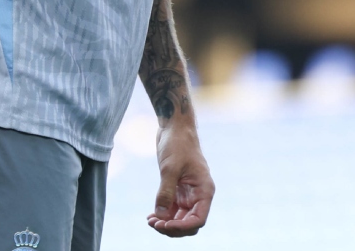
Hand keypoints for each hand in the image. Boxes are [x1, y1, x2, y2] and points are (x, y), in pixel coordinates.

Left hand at [148, 118, 212, 236]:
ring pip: (180, 218)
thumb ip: (165, 193)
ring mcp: (188, 193)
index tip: (165, 225)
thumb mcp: (170, 168)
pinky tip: (151, 216)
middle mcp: (199, 194)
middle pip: (189, 222)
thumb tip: (161, 216)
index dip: (182, 227)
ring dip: (166, 222)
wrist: (174, 126)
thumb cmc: (177, 143)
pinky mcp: (178, 189)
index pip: (198, 219)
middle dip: (173, 227)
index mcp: (204, 190)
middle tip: (155, 224)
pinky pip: (173, 209)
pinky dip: (163, 214)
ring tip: (150, 221)